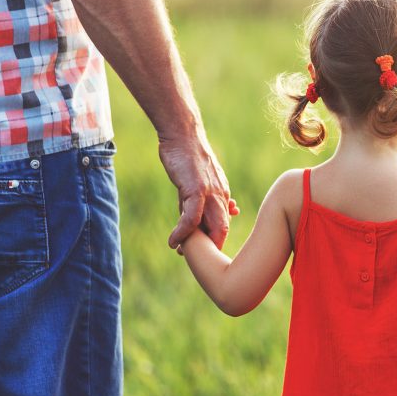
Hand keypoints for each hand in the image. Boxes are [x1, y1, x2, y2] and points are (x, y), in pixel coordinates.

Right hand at [159, 131, 237, 249]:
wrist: (183, 134)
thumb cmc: (188, 156)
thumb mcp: (198, 181)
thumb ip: (201, 200)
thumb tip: (197, 219)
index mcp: (222, 194)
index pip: (222, 223)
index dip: (214, 239)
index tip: (204, 253)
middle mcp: (220, 195)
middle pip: (223, 229)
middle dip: (211, 248)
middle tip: (196, 261)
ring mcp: (210, 192)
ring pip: (212, 226)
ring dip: (197, 245)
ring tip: (182, 254)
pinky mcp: (196, 189)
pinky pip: (192, 218)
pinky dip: (183, 233)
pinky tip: (173, 242)